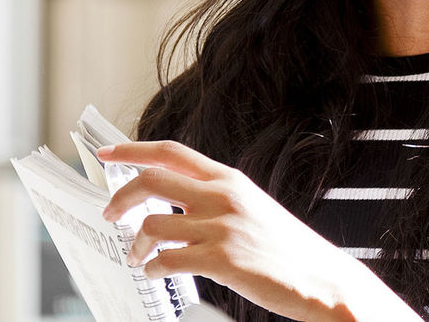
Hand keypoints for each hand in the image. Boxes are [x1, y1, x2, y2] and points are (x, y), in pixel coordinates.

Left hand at [98, 140, 422, 321]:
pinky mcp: (222, 260)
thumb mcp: (252, 206)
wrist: (321, 277)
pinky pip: (167, 260)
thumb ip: (216, 197)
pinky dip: (153, 268)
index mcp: (229, 179)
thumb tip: (174, 200)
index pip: (171, 152)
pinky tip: (157, 272)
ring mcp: (222, 227)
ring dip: (135, 245)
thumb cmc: (286, 247)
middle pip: (152, 181)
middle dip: (120, 198)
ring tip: (137, 257)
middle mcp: (223, 196)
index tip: (107, 153)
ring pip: (152, 225)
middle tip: (110, 214)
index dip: (133, 150)